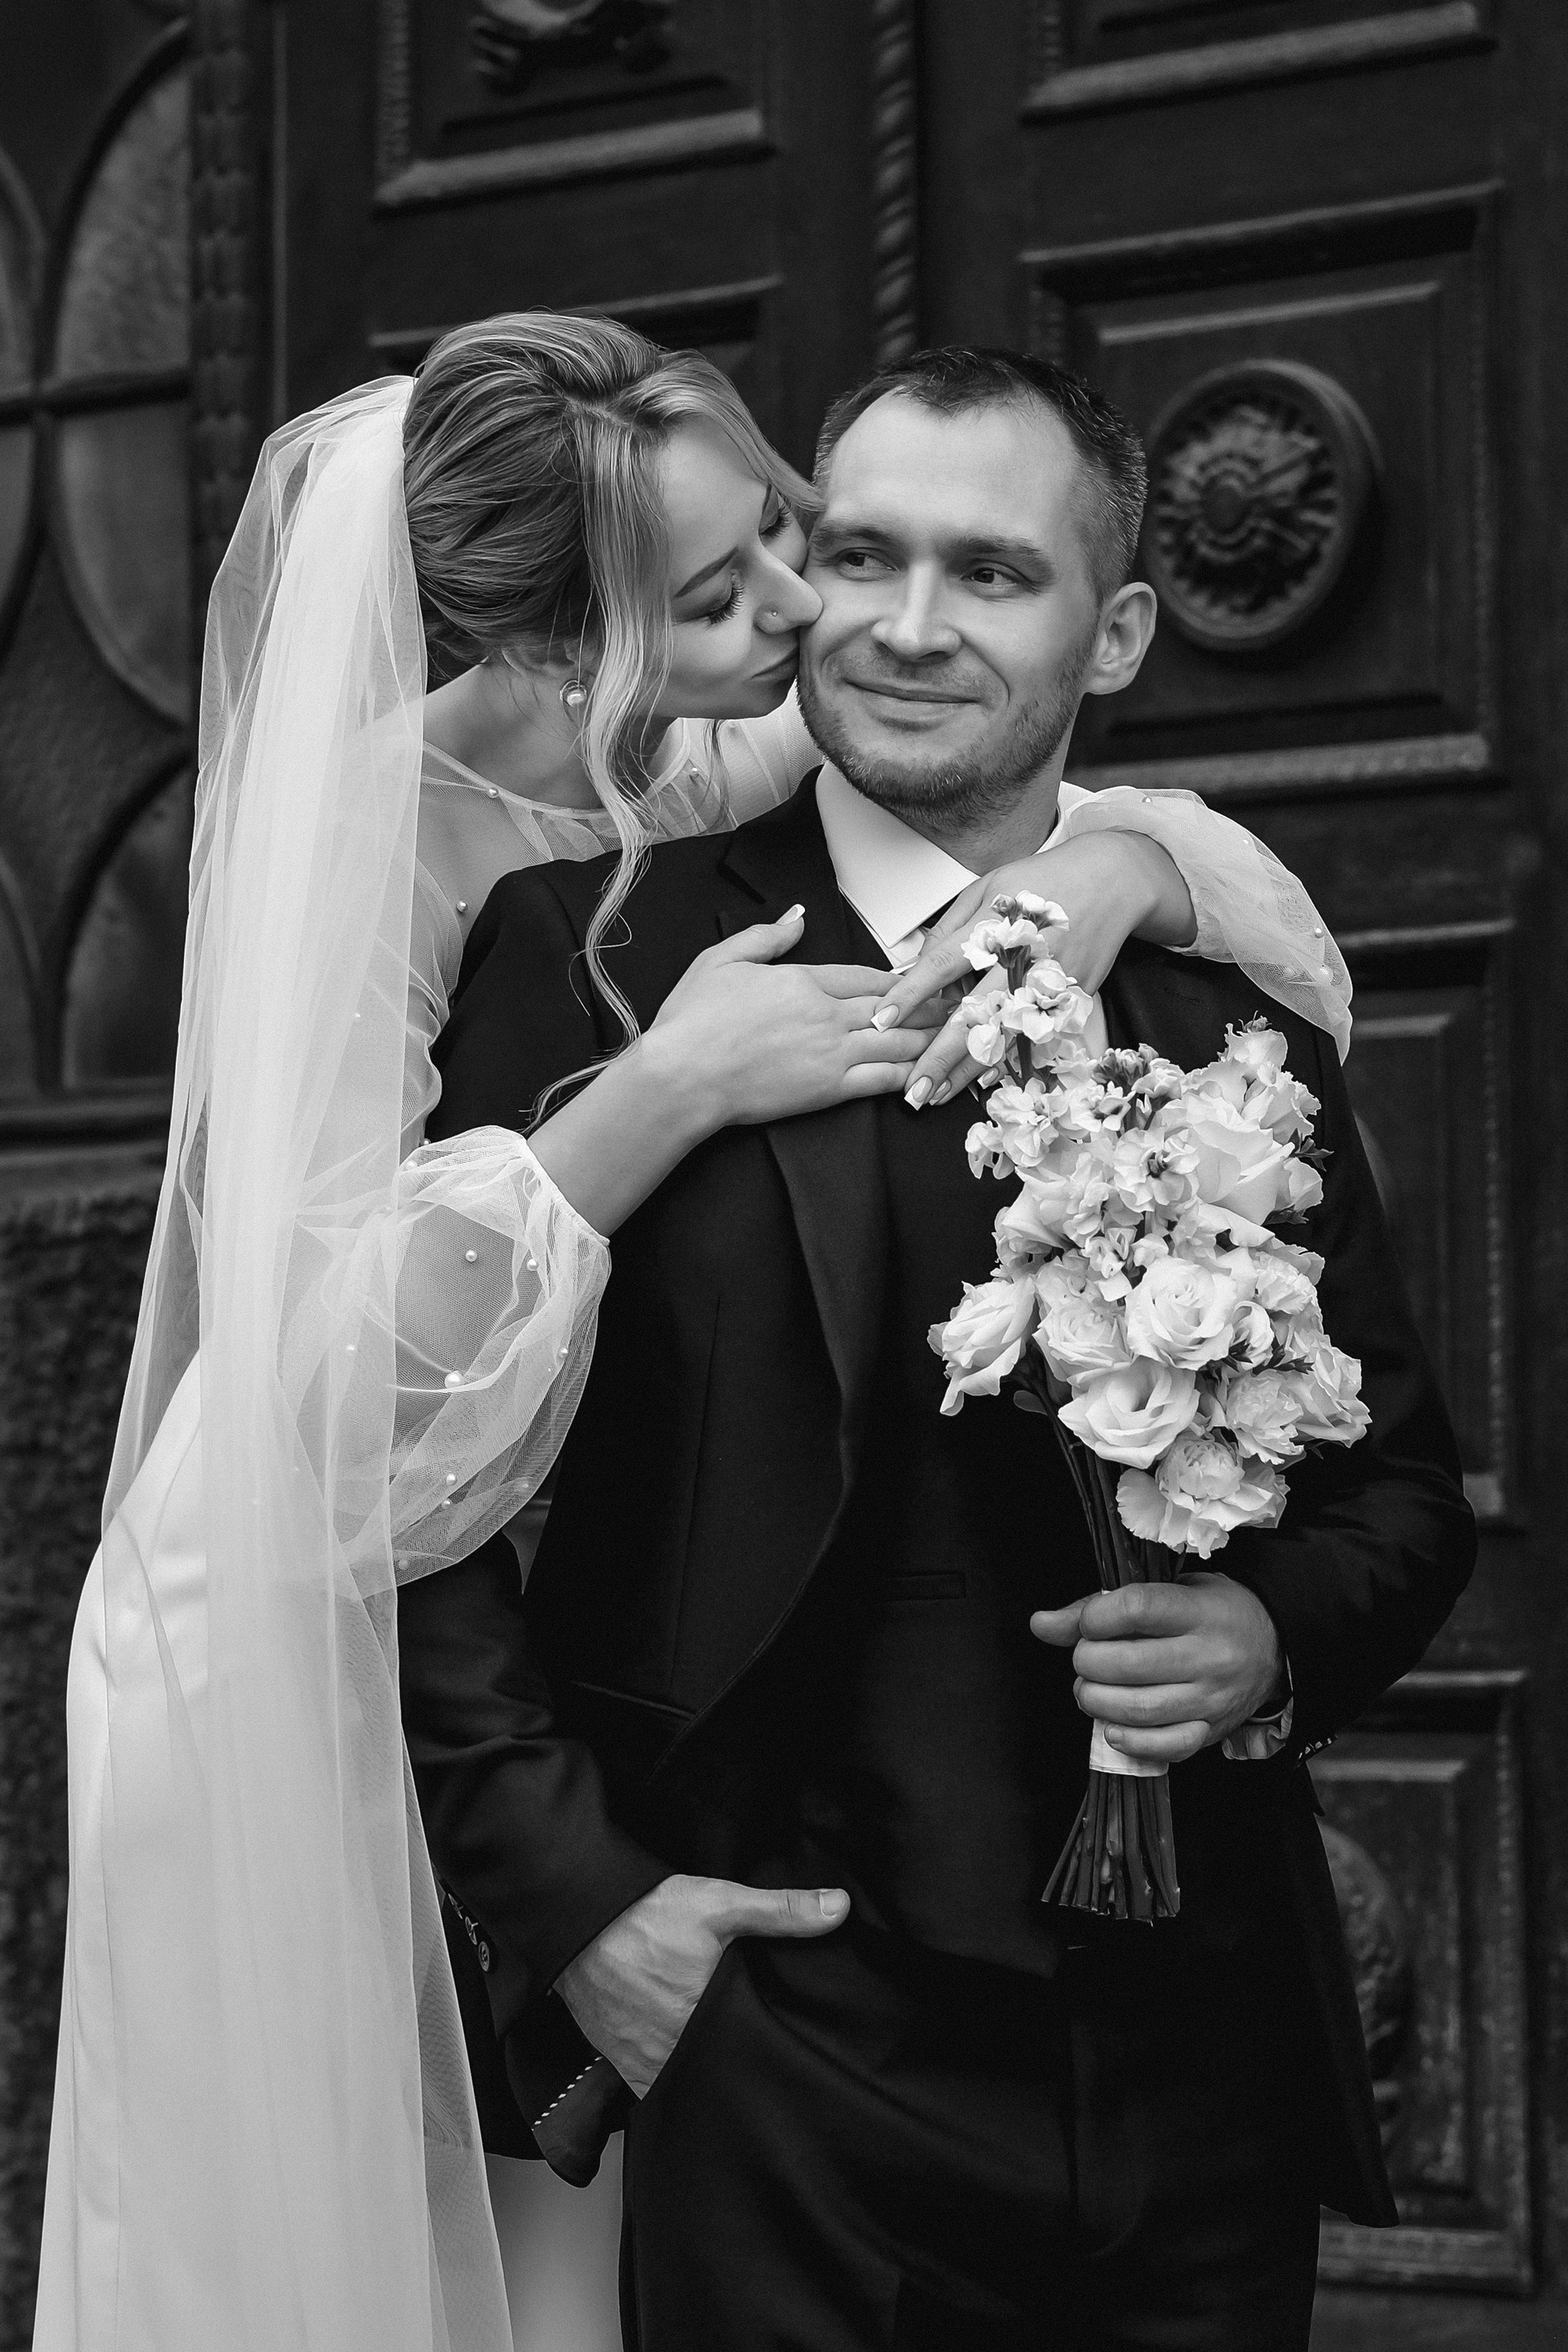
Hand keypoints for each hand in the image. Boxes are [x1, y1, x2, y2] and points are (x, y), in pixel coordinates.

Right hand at [555, 1873, 850, 2096]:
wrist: (576, 1921)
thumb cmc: (646, 1914)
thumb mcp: (720, 1904)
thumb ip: (781, 1911)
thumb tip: (839, 1909)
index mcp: (706, 2020)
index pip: (749, 2054)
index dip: (766, 2052)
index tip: (781, 2050)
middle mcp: (675, 2051)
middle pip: (717, 2070)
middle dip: (734, 2063)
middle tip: (751, 2048)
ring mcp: (643, 2062)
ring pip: (685, 2080)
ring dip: (700, 2069)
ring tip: (719, 2055)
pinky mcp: (619, 2061)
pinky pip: (651, 2083)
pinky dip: (667, 2074)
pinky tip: (680, 2056)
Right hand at [646, 909, 939, 1131]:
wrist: (683, 1076)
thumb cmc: (693, 1021)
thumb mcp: (722, 961)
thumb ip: (766, 937)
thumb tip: (797, 917)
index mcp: (803, 980)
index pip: (865, 974)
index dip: (897, 977)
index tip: (921, 976)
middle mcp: (826, 1013)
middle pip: (891, 1004)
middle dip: (929, 1002)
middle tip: (960, 1000)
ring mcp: (832, 1052)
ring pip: (896, 1039)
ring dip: (929, 1035)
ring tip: (957, 1031)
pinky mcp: (829, 1088)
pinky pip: (882, 1078)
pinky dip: (910, 1074)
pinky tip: (930, 1073)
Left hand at [869, 832, 1196, 1111]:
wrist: (1112, 882)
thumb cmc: (1044, 881)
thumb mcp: (986, 888)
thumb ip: (949, 928)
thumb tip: (917, 968)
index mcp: (995, 926)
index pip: (942, 964)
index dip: (909, 995)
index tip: (881, 1020)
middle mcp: (1021, 960)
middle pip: (974, 1016)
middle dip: (939, 1056)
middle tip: (911, 1088)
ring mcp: (1047, 984)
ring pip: (1001, 1039)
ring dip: (965, 1073)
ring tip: (935, 1096)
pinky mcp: (1066, 1000)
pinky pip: (1028, 1038)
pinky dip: (1000, 1063)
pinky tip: (974, 1083)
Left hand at [1029, 1572, 1284, 1762]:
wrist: (1274, 1644)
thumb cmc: (1210, 1611)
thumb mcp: (1169, 1591)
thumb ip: (1103, 1607)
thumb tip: (1041, 1624)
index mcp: (1198, 1611)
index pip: (1136, 1609)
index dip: (1096, 1617)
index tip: (1090, 1622)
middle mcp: (1209, 1656)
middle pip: (1128, 1664)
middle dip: (1088, 1661)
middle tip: (1088, 1657)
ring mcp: (1210, 1699)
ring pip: (1138, 1709)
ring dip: (1096, 1700)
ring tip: (1092, 1687)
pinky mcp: (1209, 1732)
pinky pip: (1161, 1747)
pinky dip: (1127, 1740)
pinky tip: (1113, 1725)